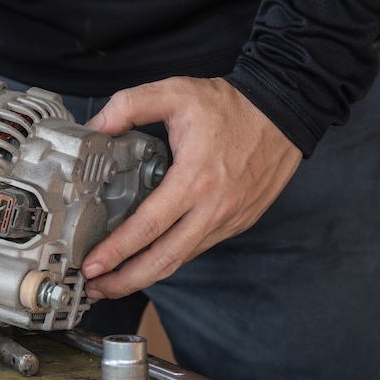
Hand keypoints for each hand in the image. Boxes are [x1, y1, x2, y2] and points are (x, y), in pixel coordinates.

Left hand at [80, 77, 301, 299]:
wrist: (287, 110)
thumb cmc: (233, 105)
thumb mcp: (176, 92)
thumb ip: (129, 106)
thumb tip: (94, 127)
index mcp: (195, 178)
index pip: (149, 226)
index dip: (118, 251)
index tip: (93, 265)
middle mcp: (214, 207)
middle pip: (165, 259)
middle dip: (127, 280)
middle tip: (97, 288)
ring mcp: (229, 218)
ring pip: (182, 258)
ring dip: (147, 274)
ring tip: (114, 280)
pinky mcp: (239, 221)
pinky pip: (198, 247)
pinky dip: (171, 258)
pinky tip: (149, 258)